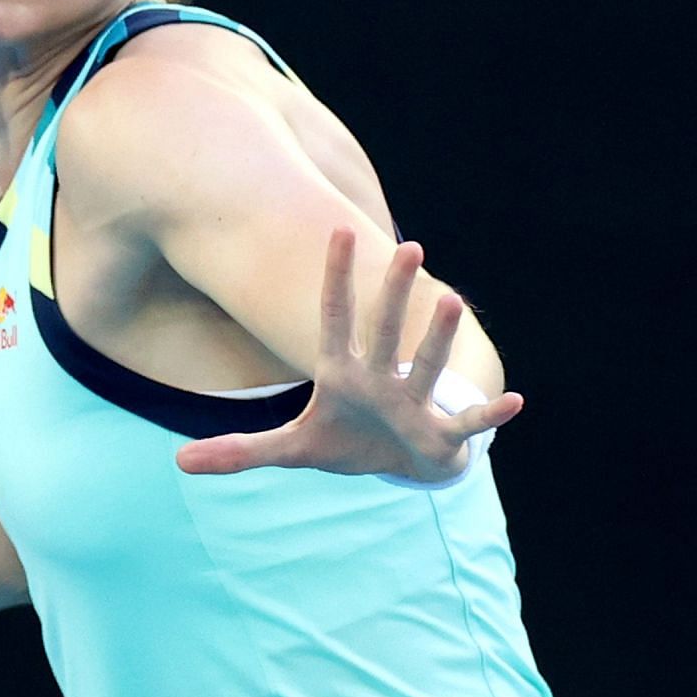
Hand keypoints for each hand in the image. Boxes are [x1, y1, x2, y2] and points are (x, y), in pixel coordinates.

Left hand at [176, 227, 522, 482]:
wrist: (394, 465)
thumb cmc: (346, 443)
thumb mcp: (290, 449)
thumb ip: (238, 451)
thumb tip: (181, 461)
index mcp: (342, 373)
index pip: (334, 318)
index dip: (334, 279)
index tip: (336, 231)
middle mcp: (379, 378)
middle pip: (384, 330)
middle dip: (393, 293)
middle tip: (408, 246)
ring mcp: (411, 403)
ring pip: (425, 365)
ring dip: (439, 338)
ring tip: (454, 299)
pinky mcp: (438, 434)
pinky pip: (466, 423)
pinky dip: (488, 417)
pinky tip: (515, 403)